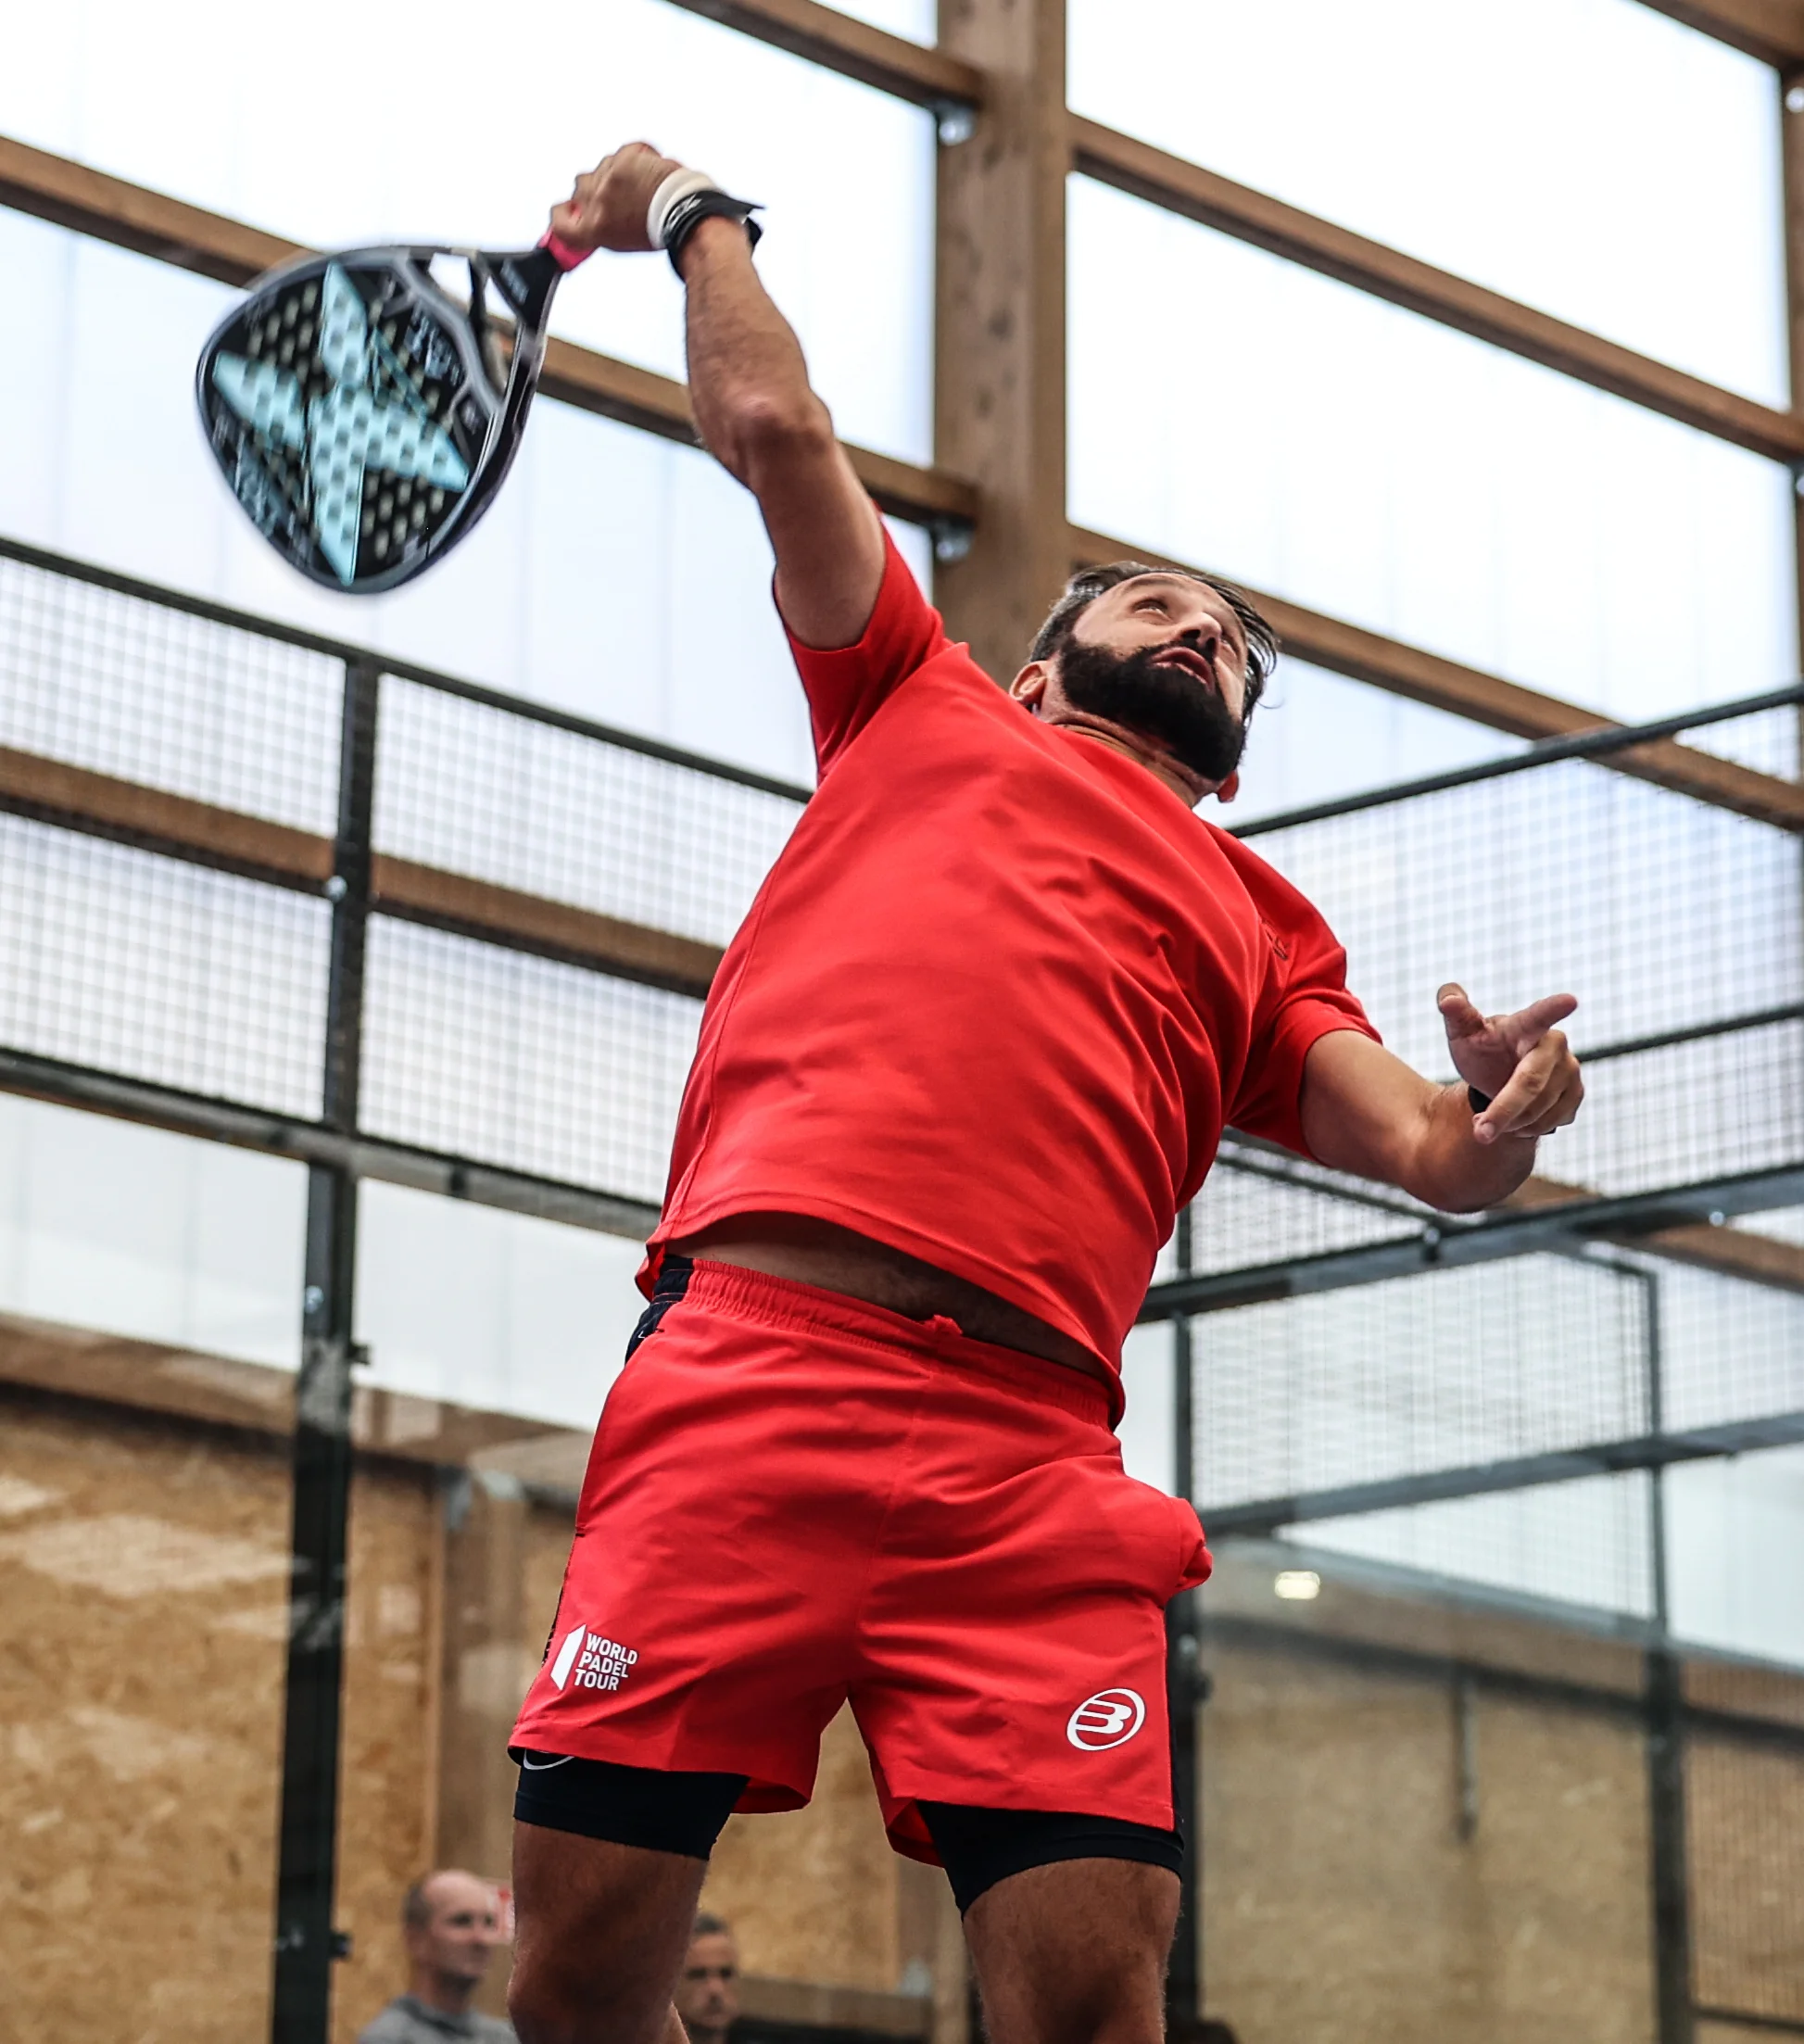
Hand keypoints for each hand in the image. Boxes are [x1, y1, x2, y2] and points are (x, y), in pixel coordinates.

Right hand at [549, 143, 683, 256]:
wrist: (684, 213)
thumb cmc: (659, 231)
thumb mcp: (620, 239)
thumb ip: (599, 225)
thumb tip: (588, 217)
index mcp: (592, 228)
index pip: (560, 221)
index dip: (561, 214)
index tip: (568, 210)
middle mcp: (595, 202)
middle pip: (580, 186)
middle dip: (596, 187)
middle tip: (618, 196)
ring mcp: (608, 178)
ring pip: (602, 166)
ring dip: (617, 172)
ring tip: (642, 186)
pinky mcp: (623, 158)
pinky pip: (624, 152)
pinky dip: (636, 157)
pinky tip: (651, 170)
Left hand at [1438, 983, 1583, 1144]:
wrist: (1498, 1075)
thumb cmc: (1480, 1048)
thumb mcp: (1462, 1032)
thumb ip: (1455, 1013)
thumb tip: (1448, 1000)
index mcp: (1524, 1025)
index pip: (1538, 1015)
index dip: (1554, 1008)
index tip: (1570, 1000)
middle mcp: (1554, 1044)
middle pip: (1530, 1082)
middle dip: (1504, 1110)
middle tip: (1479, 1132)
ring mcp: (1570, 1069)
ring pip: (1541, 1108)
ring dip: (1511, 1123)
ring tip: (1489, 1121)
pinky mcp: (1576, 1093)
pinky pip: (1553, 1121)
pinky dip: (1528, 1130)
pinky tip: (1513, 1122)